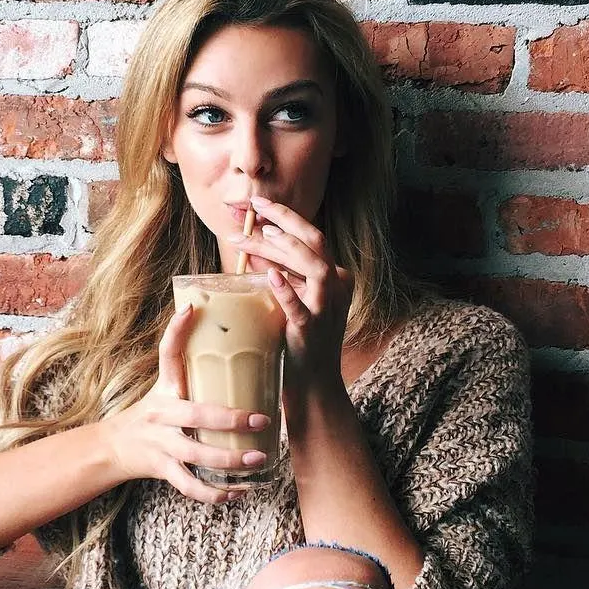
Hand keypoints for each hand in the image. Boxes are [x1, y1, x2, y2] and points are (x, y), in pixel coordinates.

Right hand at [99, 303, 271, 504]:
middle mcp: (161, 415)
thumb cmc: (151, 412)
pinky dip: (215, 493)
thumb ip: (190, 366)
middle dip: (231, 419)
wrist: (113, 446)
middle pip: (196, 416)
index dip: (176, 331)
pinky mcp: (163, 469)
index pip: (167, 353)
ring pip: (196, 456)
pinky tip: (238, 492)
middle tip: (262, 420)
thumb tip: (218, 331)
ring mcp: (161, 444)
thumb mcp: (165, 385)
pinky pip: (190, 486)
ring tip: (259, 460)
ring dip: (230, 461)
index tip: (190, 310)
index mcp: (165, 389)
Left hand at [227, 195, 353, 400]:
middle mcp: (336, 287)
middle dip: (283, 219)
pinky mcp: (311, 330)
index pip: (309, 237)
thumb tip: (254, 245)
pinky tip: (270, 276)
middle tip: (252, 205)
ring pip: (313, 266)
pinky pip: (300, 307)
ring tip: (257, 234)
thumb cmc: (297, 341)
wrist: (311, 384)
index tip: (256, 203)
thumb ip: (279, 274)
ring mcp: (326, 308)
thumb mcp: (291, 299)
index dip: (283, 217)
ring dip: (284, 247)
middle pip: (313, 242)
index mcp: (333, 276)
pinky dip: (286, 289)